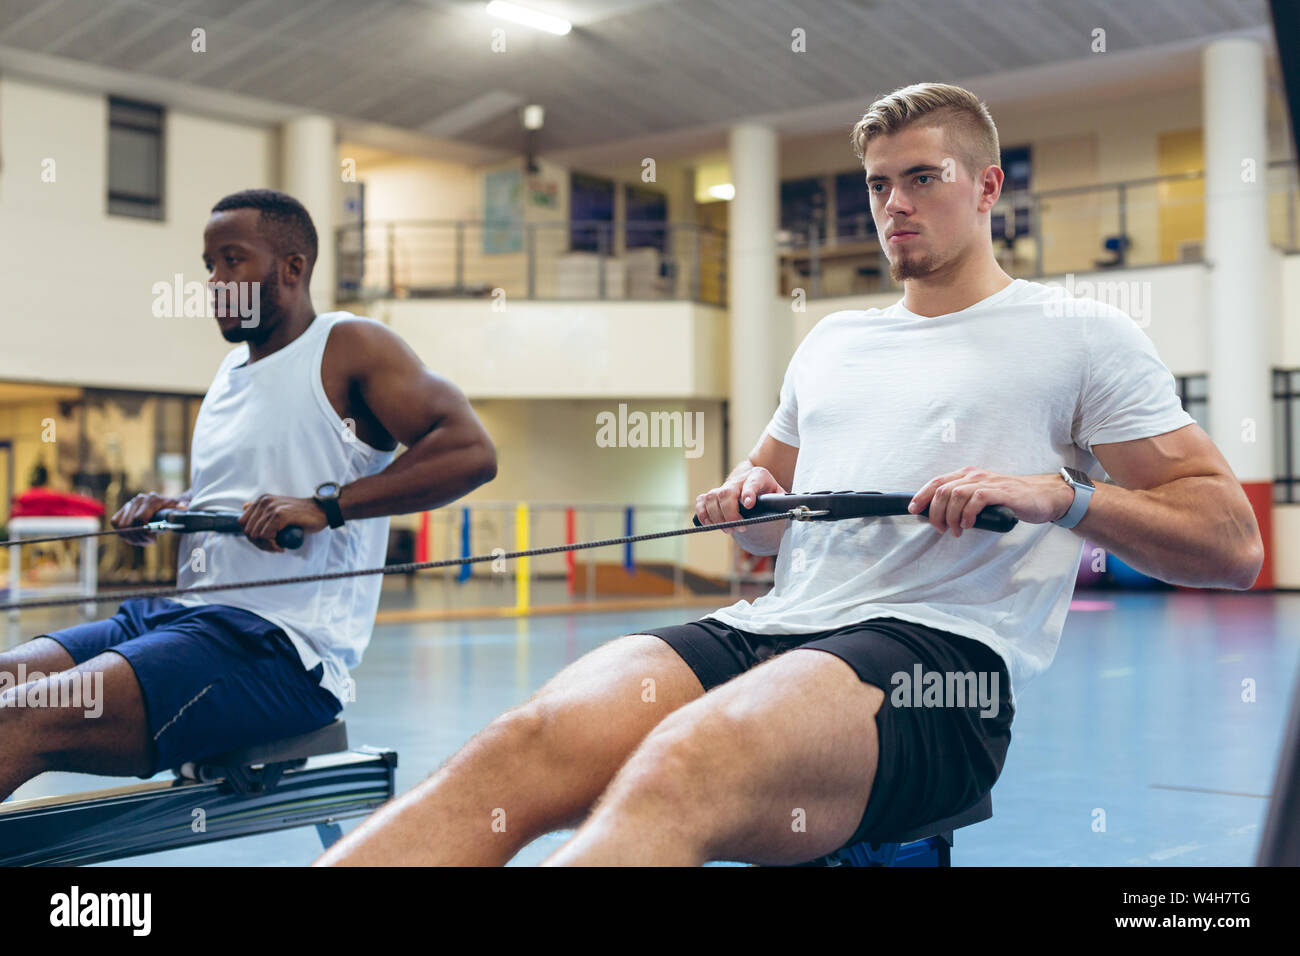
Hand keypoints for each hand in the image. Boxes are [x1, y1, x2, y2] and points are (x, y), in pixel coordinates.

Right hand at [112, 492, 188, 546]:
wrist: (166, 504)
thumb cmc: (173, 510)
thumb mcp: (179, 510)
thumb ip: (180, 509)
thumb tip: (184, 507)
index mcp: (152, 500)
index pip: (140, 519)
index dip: (144, 532)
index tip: (152, 538)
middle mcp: (138, 500)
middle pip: (128, 525)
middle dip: (138, 537)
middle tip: (148, 541)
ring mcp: (129, 504)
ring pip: (120, 526)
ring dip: (131, 537)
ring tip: (143, 540)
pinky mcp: (123, 510)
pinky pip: (115, 523)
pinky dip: (123, 533)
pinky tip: (135, 536)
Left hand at [239, 494, 327, 552]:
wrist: (322, 511)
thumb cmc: (303, 514)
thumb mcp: (279, 508)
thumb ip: (262, 509)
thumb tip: (244, 508)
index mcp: (262, 500)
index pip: (242, 522)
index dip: (251, 536)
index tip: (265, 541)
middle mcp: (265, 502)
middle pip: (247, 531)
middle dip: (259, 543)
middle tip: (273, 546)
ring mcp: (272, 507)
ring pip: (256, 535)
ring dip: (267, 546)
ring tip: (279, 546)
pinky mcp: (280, 515)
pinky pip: (266, 536)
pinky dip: (273, 545)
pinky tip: (283, 545)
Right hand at [695, 467, 786, 535]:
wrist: (757, 485)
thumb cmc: (770, 494)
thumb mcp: (780, 496)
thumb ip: (782, 503)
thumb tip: (792, 515)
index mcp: (759, 476)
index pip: (752, 482)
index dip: (749, 493)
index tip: (749, 504)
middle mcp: (739, 479)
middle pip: (727, 492)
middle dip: (730, 513)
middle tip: (738, 528)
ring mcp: (725, 485)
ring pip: (713, 497)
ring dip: (717, 516)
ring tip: (728, 530)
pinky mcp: (714, 493)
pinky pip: (702, 500)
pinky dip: (703, 513)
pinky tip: (710, 524)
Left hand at [907, 466, 1072, 537]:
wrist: (1043, 496)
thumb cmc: (1010, 498)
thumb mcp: (981, 496)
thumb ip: (962, 501)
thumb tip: (937, 514)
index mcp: (968, 475)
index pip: (937, 482)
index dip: (921, 495)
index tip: (913, 510)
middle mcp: (975, 475)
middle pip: (942, 491)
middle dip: (935, 513)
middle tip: (940, 529)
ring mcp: (988, 482)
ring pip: (956, 495)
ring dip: (951, 517)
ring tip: (956, 530)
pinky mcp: (1002, 492)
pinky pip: (976, 499)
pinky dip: (968, 514)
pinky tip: (969, 524)